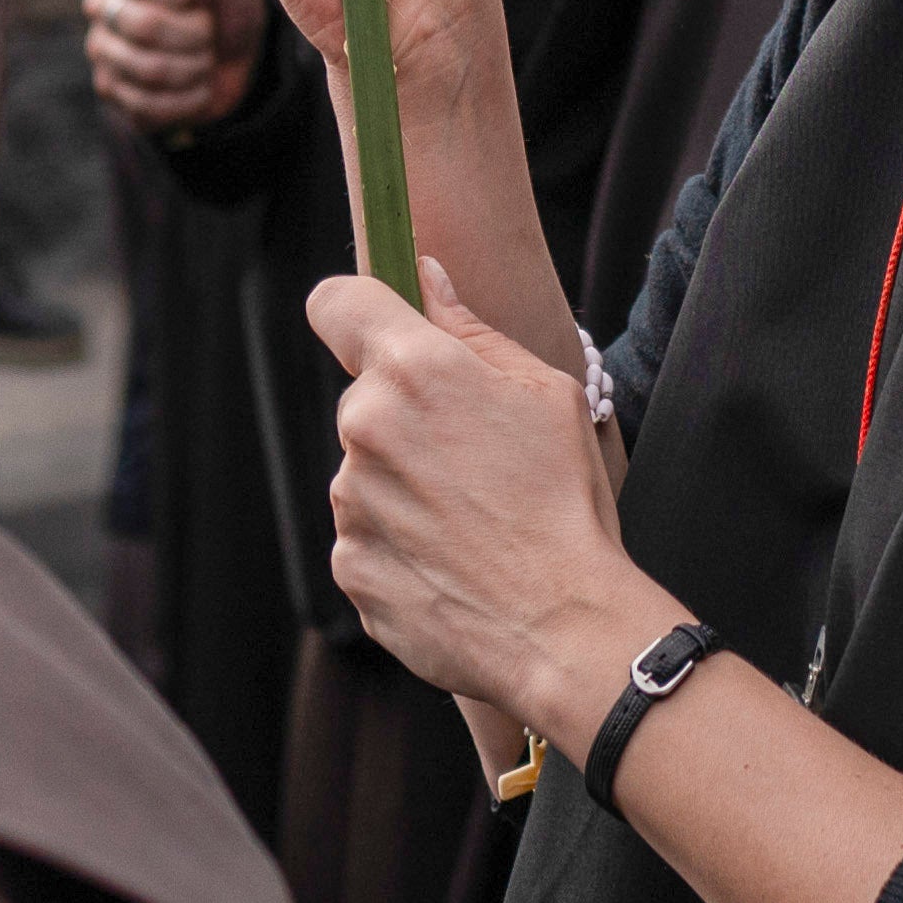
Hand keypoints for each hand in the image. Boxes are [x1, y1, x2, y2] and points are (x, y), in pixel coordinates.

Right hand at [83, 0, 260, 140]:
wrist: (230, 58)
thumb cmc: (224, 1)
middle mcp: (102, 1)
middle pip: (140, 24)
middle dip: (192, 34)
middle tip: (209, 31)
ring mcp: (102, 48)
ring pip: (146, 67)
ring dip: (193, 67)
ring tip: (206, 58)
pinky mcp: (111, 89)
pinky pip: (145, 104)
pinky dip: (186, 99)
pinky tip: (198, 86)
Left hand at [307, 259, 644, 768]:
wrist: (562, 625)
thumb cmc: (566, 502)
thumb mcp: (545, 393)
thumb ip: (471, 329)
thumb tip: (426, 277)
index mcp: (413, 369)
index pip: (337, 303)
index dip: (358, 310)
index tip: (380, 328)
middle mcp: (365, 428)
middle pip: (364, 399)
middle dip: (405, 416)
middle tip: (473, 458)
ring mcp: (350, 503)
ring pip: (365, 472)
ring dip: (403, 485)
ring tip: (473, 521)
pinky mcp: (349, 565)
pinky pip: (366, 536)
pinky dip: (400, 545)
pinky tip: (456, 563)